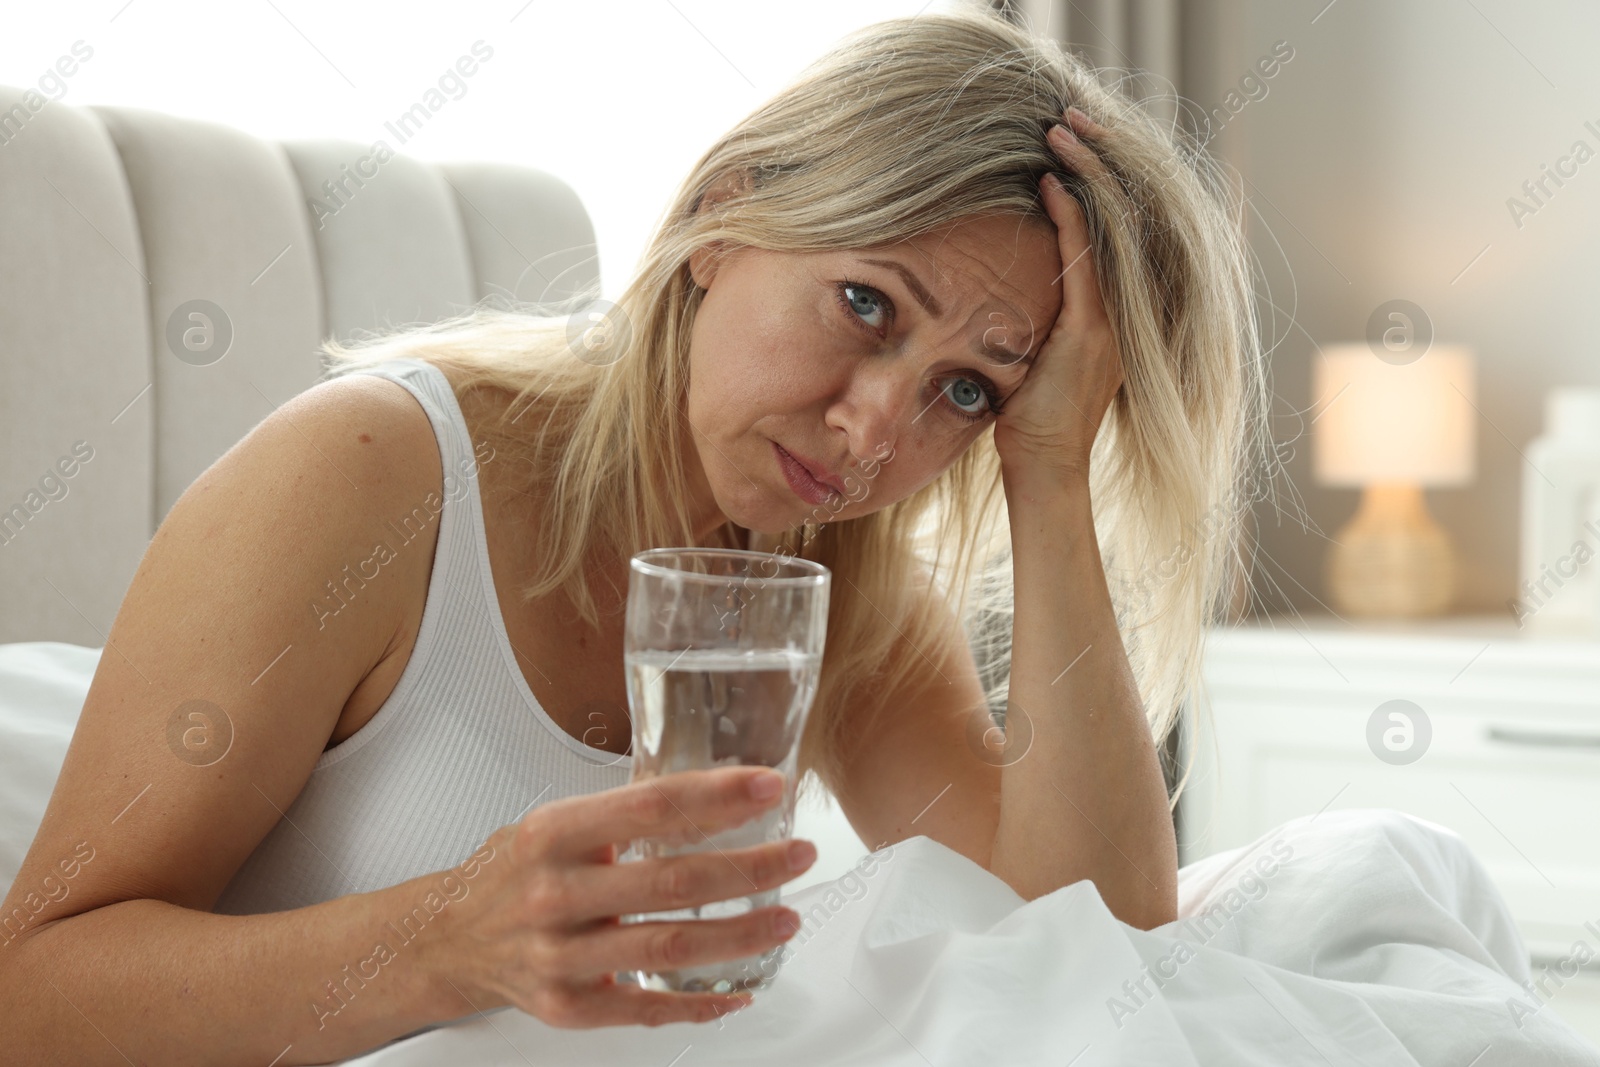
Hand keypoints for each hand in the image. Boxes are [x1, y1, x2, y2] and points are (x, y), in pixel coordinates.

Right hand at [439, 766, 815, 1027]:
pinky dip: (700, 1003)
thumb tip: (714, 791)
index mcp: (553, 834)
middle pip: (671, 880)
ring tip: (786, 918)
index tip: (768, 785)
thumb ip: (622, 814)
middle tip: (798, 854)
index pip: (650, 806)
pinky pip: (646, 1008)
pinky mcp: (567, 1007)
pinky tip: (740, 989)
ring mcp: (560, 956)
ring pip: (668, 946)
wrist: (448, 939)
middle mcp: (554, 894)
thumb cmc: (511, 874)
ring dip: (739, 934)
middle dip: (748, 867)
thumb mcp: (554, 824)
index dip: (717, 795)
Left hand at [991, 106, 1125, 483]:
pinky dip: (1071, 219)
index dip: (1094, 184)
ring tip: (1063, 131)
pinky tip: (1053, 184)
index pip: (1109, 232)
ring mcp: (1109, 323)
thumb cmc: (1026, 421)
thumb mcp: (1031, 357)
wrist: (1044, 470)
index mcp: (1108, 315)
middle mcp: (1119, 313)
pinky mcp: (1090, 335)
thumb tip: (997, 287)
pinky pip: (1085, 263)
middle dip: (1097, 163)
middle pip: (1118, 217)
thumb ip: (1030, 318)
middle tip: (1068, 119)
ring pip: (1108, 229)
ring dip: (1085, 176)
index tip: (1067, 147)